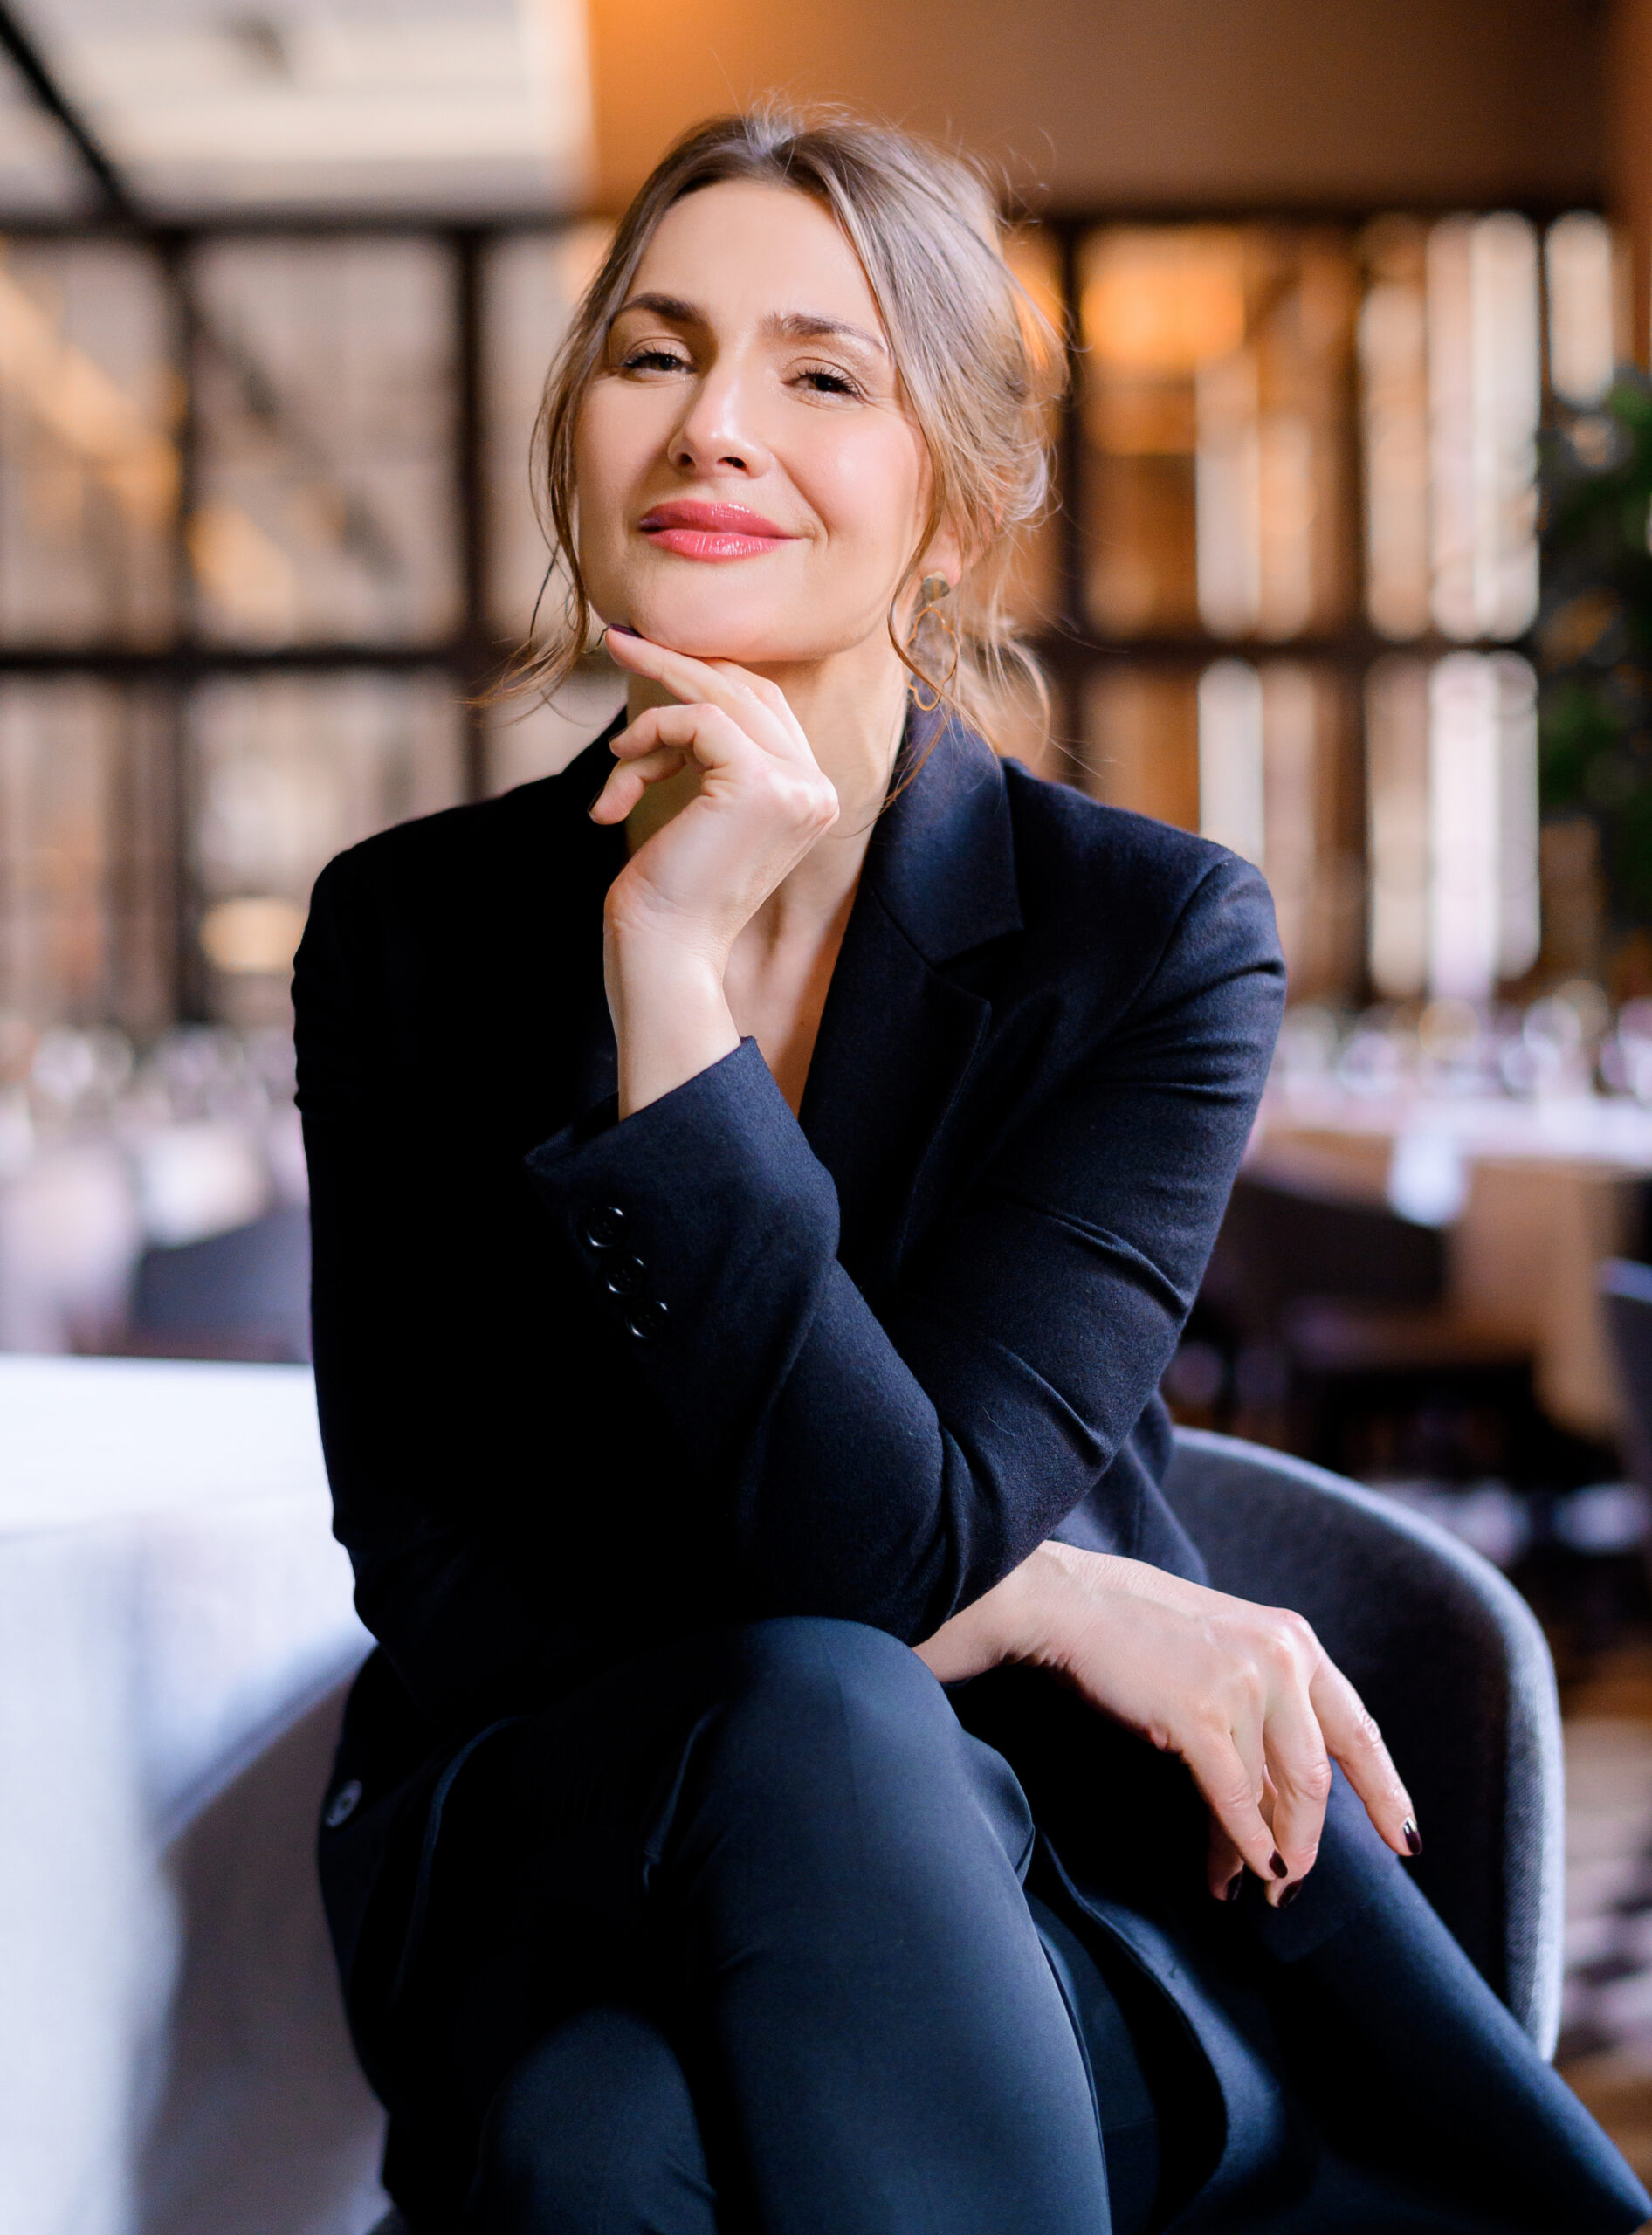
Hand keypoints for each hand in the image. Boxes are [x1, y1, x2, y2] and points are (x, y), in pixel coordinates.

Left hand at [593, 630, 838, 969]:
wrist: (664, 951)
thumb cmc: (668, 893)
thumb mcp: (696, 810)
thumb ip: (707, 755)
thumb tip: (676, 687)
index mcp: (809, 795)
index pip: (762, 707)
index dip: (703, 678)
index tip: (644, 655)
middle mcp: (816, 788)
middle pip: (747, 690)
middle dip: (676, 665)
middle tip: (617, 640)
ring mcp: (797, 786)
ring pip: (720, 697)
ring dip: (652, 719)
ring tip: (616, 758)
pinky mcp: (761, 784)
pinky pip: (697, 718)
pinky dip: (651, 733)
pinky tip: (623, 771)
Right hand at [918, 1542, 1419, 1903]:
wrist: (1073, 1603)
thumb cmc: (1140, 1634)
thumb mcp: (1226, 1652)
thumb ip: (1265, 1708)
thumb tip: (1280, 1802)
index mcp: (1295, 1642)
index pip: (1358, 1730)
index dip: (1383, 1791)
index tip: (1403, 1841)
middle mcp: (1282, 1659)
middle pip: (1317, 1778)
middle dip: (1308, 1842)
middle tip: (1291, 1884)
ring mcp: (1244, 1685)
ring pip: (1278, 1795)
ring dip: (1269, 1851)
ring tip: (1254, 1884)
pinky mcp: (1201, 1713)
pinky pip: (1234, 1798)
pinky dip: (1240, 1843)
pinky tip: (1233, 1871)